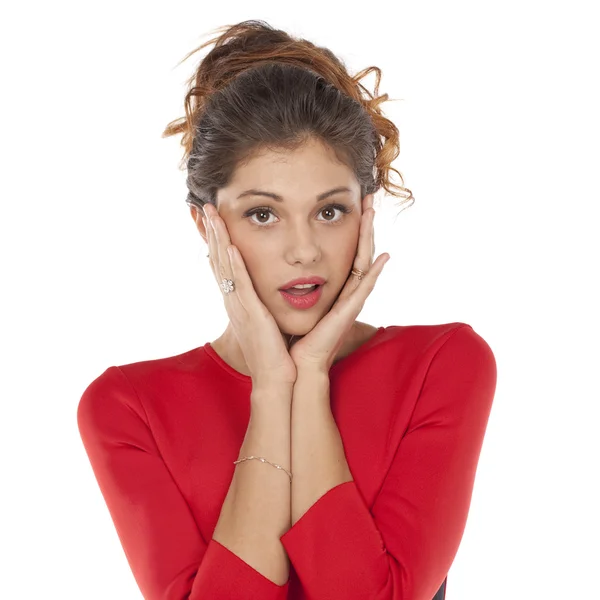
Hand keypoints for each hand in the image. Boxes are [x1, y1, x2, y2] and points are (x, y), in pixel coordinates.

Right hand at [197, 203, 297, 388]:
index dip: (215, 240)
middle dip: (211, 232)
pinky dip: (233, 265)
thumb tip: (270, 289)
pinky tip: (230, 246)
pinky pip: (239, 285)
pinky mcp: (250, 313)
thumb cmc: (275, 351)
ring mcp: (239, 305)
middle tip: (203, 206)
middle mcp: (233, 299)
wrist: (275, 377)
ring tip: (212, 214)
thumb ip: (264, 301)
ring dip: (218, 239)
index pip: (222, 263)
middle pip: (217, 259)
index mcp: (238, 300)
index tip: (211, 217)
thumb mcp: (266, 319)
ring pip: (224, 266)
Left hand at [289, 197, 388, 374]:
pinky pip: (364, 289)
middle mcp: (345, 292)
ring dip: (370, 237)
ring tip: (373, 213)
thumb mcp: (290, 300)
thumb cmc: (293, 334)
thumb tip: (277, 262)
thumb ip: (290, 282)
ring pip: (364, 262)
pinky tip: (385, 257)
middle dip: (364, 224)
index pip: (345, 250)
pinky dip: (375, 274)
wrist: (295, 364)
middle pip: (358, 250)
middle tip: (369, 197)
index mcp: (333, 288)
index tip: (352, 202)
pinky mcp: (348, 314)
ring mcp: (350, 302)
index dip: (350, 227)